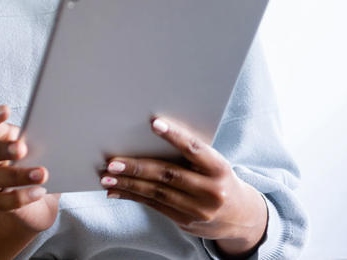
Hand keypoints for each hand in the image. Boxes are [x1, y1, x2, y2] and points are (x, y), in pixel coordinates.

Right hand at [0, 105, 58, 258]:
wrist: (42, 202)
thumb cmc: (44, 165)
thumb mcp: (49, 148)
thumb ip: (54, 136)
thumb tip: (75, 125)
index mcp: (3, 140)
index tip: (5, 110)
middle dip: (2, 148)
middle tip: (22, 148)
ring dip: (18, 174)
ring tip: (42, 173)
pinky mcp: (2, 203)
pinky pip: (4, 202)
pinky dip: (22, 197)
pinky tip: (40, 192)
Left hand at [100, 116, 268, 256]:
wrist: (239, 217)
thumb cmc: (219, 179)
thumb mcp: (214, 164)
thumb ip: (191, 153)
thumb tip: (151, 133)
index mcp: (219, 169)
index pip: (195, 149)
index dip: (175, 136)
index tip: (154, 124)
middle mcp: (211, 190)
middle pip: (168, 175)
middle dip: (137, 168)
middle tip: (113, 162)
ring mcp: (198, 209)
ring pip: (157, 193)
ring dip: (128, 185)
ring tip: (107, 177)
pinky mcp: (185, 222)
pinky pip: (154, 207)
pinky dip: (133, 197)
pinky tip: (116, 192)